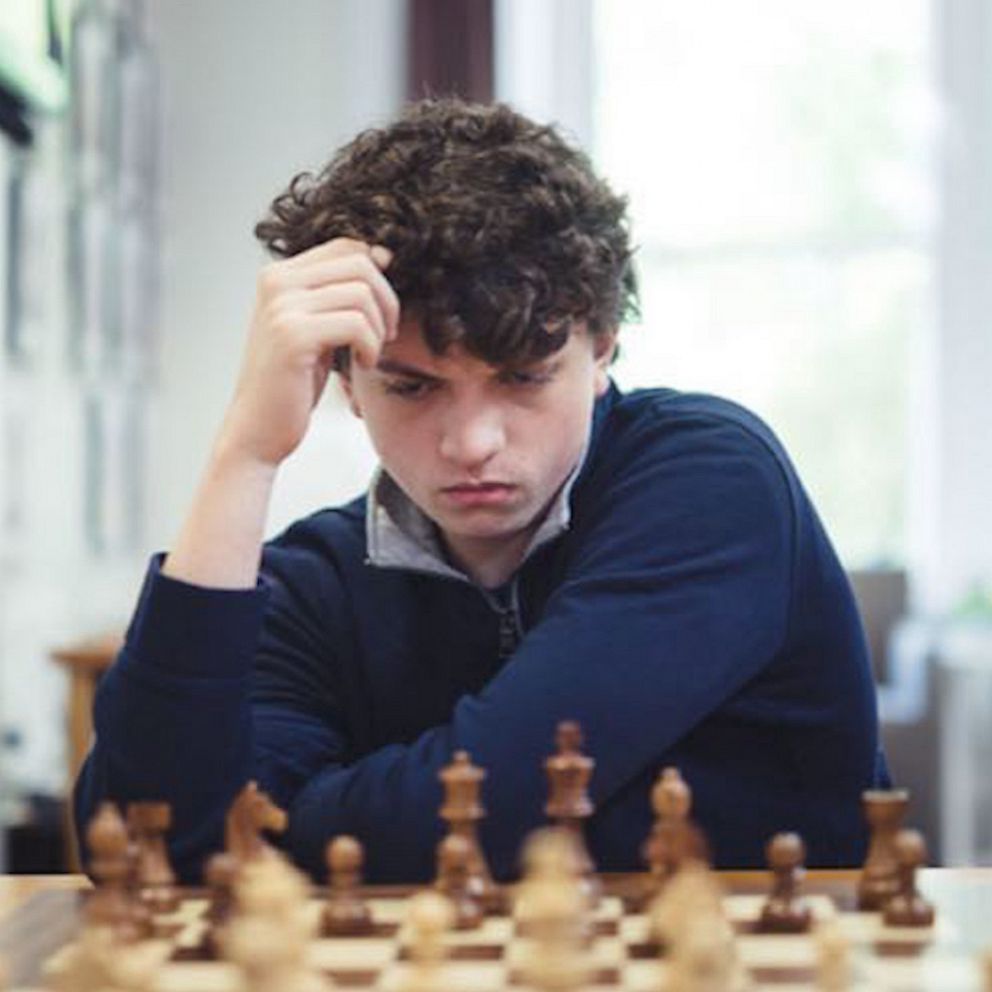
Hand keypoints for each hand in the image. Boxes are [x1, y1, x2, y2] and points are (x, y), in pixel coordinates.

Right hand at [219, 237, 398, 467]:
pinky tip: (362, 363)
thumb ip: (336, 292)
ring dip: (379, 329)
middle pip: (360, 264)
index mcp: (278, 275)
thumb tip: (381, 253)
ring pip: (362, 294)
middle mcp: (276, 282)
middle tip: (386, 335)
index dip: (378, 274)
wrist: (257, 430)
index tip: (382, 312)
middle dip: (386, 301)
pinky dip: (371, 346)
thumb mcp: (314, 327)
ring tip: (368, 353)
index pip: (348, 246)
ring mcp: (282, 307)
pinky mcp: (294, 336)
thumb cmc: (290, 383)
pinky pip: (357, 324)